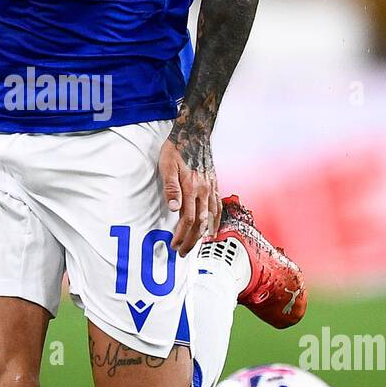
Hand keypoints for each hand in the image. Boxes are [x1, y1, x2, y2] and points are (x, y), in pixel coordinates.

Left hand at [158, 135, 220, 255]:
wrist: (194, 134)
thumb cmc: (176, 150)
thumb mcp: (167, 166)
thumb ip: (171, 188)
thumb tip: (174, 208)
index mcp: (191, 187)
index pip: (187, 219)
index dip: (181, 235)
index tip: (173, 245)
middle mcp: (204, 190)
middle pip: (200, 223)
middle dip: (191, 241)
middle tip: (182, 253)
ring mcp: (211, 188)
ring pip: (210, 218)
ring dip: (202, 235)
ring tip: (195, 246)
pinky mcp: (214, 185)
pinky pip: (218, 208)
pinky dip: (216, 222)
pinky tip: (212, 230)